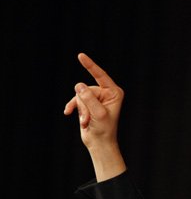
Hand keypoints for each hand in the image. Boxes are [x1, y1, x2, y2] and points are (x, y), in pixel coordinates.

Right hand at [64, 53, 125, 180]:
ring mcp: (96, 98)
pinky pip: (74, 100)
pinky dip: (72, 107)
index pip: (101, 76)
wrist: (99, 143)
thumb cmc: (104, 129)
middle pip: (86, 89)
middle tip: (89, 118)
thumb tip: (78, 85)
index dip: (90, 66)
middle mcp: (106, 93)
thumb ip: (89, 98)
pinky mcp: (88, 103)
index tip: (80, 56)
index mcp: (114, 93)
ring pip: (79, 95)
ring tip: (86, 121)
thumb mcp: (98, 113)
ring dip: (80, 109)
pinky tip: (68, 113)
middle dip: (84, 104)